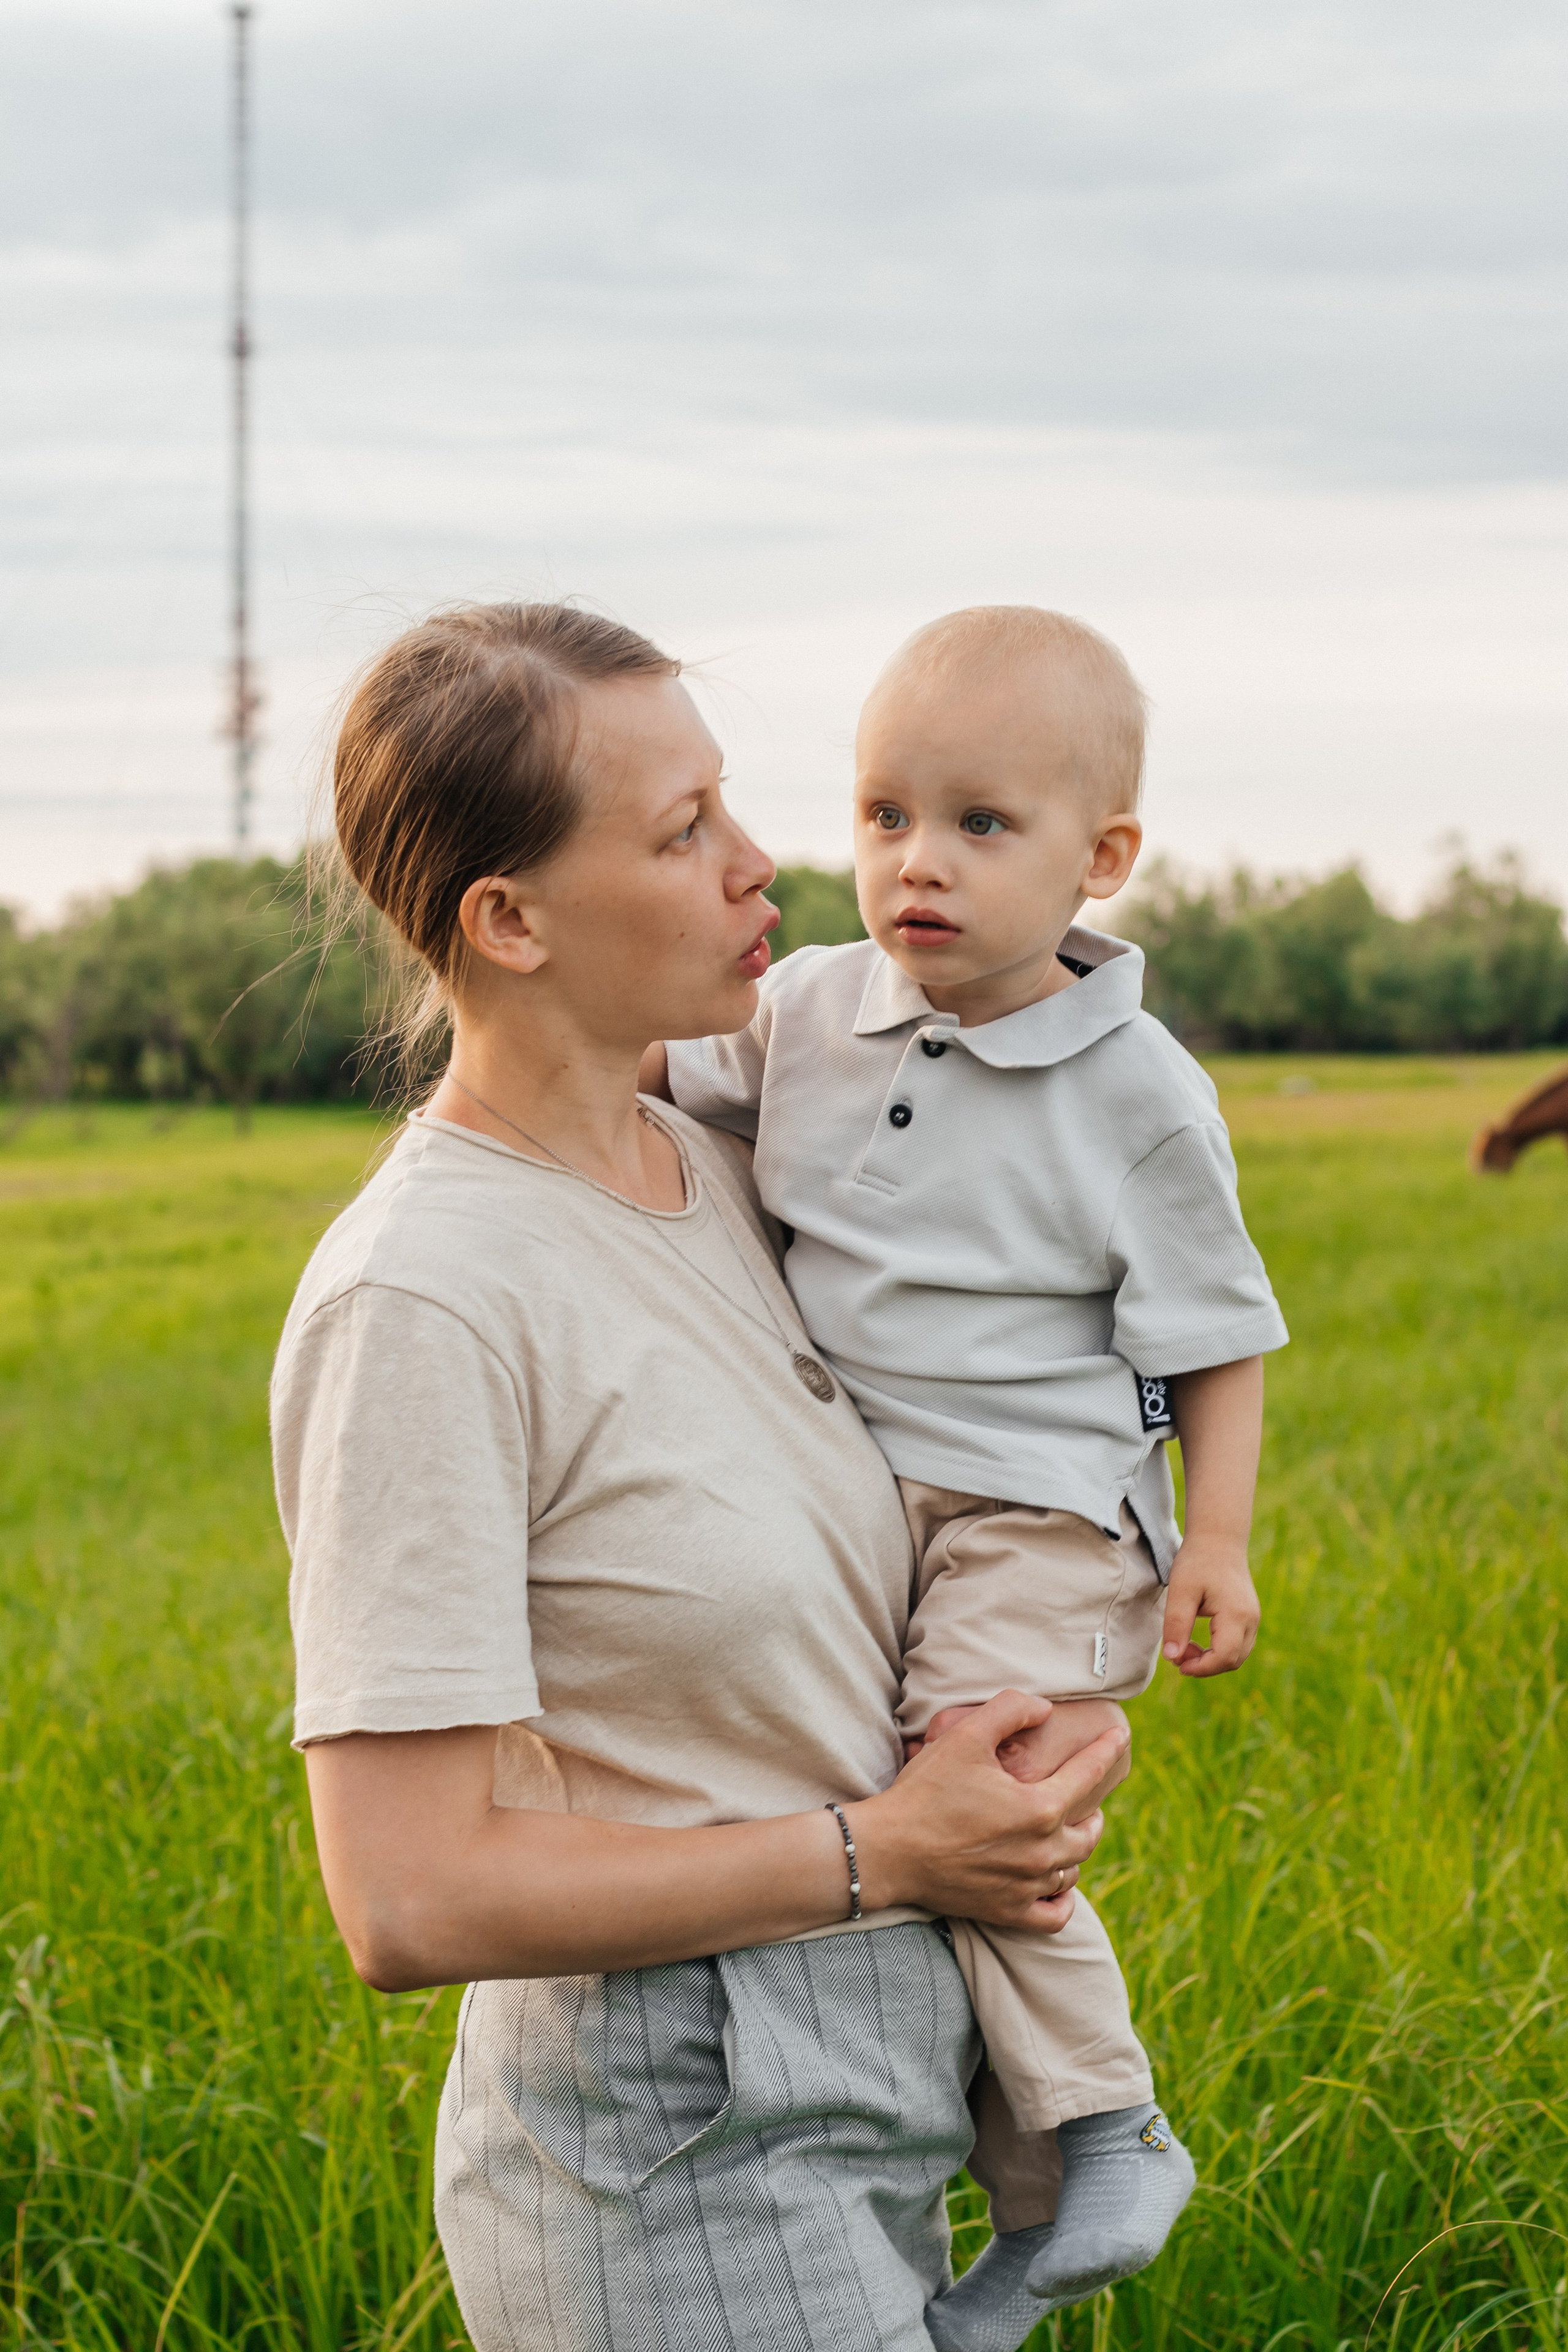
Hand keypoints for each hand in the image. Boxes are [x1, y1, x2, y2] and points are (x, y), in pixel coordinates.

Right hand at [853, 1690, 1127, 1931]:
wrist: (888, 1850)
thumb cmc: (926, 1790)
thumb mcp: (965, 1735)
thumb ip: (1010, 1711)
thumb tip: (1045, 1709)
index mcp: (1039, 1808)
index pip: (1089, 1775)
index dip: (1106, 1750)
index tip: (1120, 1735)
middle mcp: (1042, 1852)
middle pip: (1090, 1831)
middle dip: (1093, 1808)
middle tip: (1084, 1794)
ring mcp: (1026, 1887)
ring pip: (1072, 1870)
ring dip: (1075, 1849)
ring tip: (1066, 1833)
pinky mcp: (1007, 1912)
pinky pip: (1055, 1915)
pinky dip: (1062, 1899)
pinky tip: (1056, 1883)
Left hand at [1161, 1534, 1259, 1676]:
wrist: (1218, 1540)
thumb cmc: (1198, 1562)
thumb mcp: (1181, 1591)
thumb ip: (1176, 1625)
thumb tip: (1172, 1657)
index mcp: (1237, 1614)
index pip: (1224, 1657)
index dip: (1201, 1668)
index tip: (1177, 1664)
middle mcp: (1251, 1620)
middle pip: (1233, 1660)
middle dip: (1204, 1665)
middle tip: (1178, 1652)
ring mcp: (1253, 1619)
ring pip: (1237, 1655)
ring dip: (1212, 1659)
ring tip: (1185, 1645)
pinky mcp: (1249, 1617)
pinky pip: (1237, 1645)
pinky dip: (1218, 1650)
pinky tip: (1198, 1641)